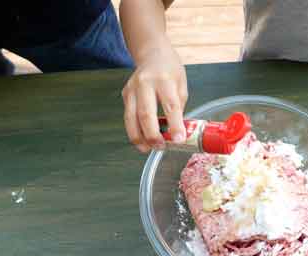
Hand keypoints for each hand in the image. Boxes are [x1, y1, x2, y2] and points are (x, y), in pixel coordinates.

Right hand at [122, 38, 187, 152]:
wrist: (152, 53)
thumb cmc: (169, 70)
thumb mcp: (182, 84)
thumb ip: (179, 107)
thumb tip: (178, 131)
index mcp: (165, 79)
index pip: (170, 105)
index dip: (175, 124)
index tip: (179, 139)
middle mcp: (145, 83)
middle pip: (146, 113)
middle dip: (152, 135)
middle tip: (161, 147)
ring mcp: (132, 89)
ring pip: (131, 118)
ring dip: (139, 137)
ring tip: (148, 149)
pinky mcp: (125, 95)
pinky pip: (128, 117)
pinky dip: (134, 131)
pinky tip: (142, 140)